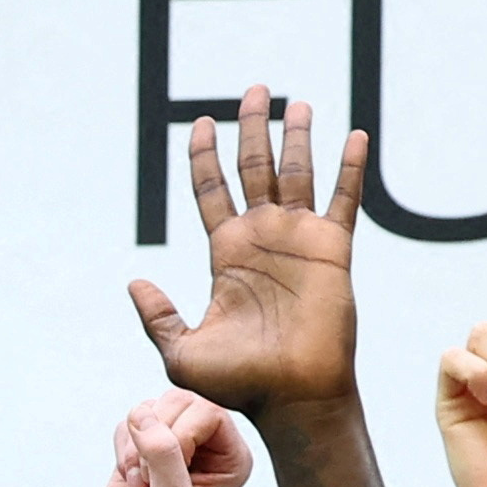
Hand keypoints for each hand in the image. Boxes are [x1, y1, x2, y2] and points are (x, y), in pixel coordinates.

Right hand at [93, 391, 252, 486]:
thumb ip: (164, 455)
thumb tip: (141, 414)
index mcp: (231, 455)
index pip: (207, 410)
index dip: (181, 434)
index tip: (169, 474)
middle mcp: (206, 446)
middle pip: (177, 401)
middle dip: (154, 439)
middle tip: (150, 480)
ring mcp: (172, 445)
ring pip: (149, 411)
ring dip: (134, 448)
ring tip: (140, 484)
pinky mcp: (141, 451)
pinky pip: (127, 425)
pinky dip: (121, 451)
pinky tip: (130, 483)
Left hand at [131, 90, 366, 414]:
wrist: (289, 396)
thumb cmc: (236, 382)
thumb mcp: (180, 351)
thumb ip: (157, 316)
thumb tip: (134, 280)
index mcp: (224, 255)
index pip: (210, 190)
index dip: (203, 156)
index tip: (198, 122)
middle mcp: (261, 239)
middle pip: (253, 168)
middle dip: (251, 129)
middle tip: (252, 90)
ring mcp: (298, 240)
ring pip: (296, 173)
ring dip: (297, 137)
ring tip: (294, 103)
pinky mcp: (333, 249)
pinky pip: (344, 199)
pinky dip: (349, 167)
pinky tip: (353, 134)